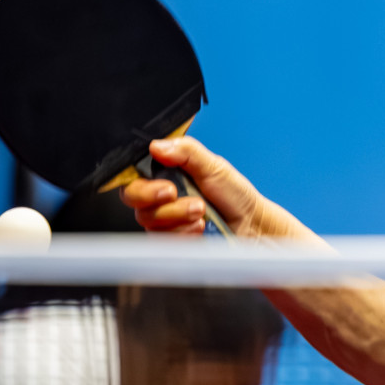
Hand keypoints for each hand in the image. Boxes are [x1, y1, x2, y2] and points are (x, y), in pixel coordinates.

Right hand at [119, 137, 310, 239]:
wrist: (251, 225)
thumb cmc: (235, 195)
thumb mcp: (214, 166)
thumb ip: (187, 152)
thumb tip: (158, 145)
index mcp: (166, 173)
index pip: (134, 175)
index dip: (142, 182)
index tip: (165, 187)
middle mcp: (160, 196)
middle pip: (133, 198)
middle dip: (158, 199)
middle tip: (178, 195)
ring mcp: (164, 218)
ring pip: (148, 219)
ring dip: (177, 215)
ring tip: (201, 210)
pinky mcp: (170, 238)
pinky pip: (162, 238)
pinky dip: (183, 232)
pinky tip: (200, 227)